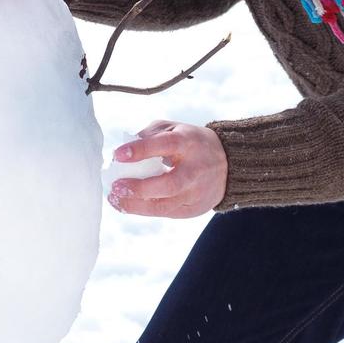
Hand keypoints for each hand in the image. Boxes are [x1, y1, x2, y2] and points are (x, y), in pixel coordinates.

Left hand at [107, 120, 226, 217]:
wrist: (228, 165)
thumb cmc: (191, 143)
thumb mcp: (174, 129)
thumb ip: (149, 135)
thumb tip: (124, 152)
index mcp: (189, 143)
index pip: (165, 145)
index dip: (141, 150)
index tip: (118, 155)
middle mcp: (195, 170)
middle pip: (169, 184)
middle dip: (139, 188)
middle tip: (115, 186)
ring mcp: (197, 192)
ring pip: (165, 205)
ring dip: (136, 205)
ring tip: (115, 199)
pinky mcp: (194, 209)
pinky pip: (166, 213)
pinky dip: (144, 211)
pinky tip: (127, 205)